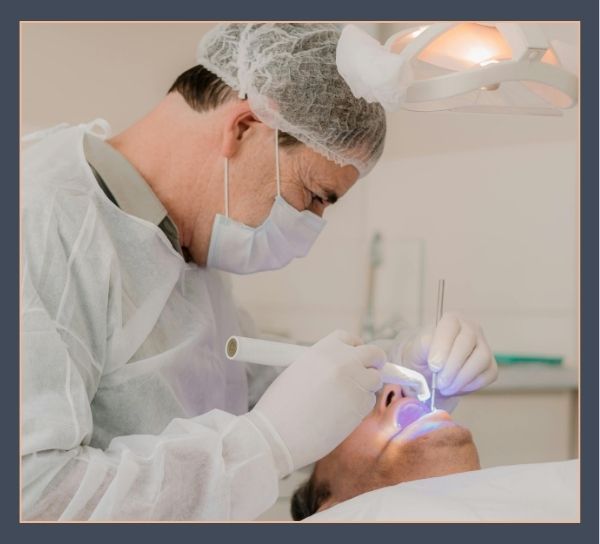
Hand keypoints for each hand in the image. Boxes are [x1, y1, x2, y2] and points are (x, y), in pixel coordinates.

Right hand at [247, 330, 384, 475]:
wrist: (277, 434)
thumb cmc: (281, 407)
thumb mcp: (299, 371)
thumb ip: (324, 365)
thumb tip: (344, 367)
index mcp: (324, 349)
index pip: (350, 339)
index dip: (355, 349)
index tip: (355, 358)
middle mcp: (343, 360)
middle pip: (374, 353)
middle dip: (375, 363)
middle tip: (369, 373)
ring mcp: (355, 381)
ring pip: (375, 379)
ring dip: (365, 388)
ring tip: (341, 402)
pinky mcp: (361, 404)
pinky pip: (368, 401)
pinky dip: (359, 408)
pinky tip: (338, 416)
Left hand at [394, 313, 497, 396]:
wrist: (427, 369)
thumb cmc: (421, 355)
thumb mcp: (415, 350)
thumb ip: (423, 347)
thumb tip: (436, 357)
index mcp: (451, 319)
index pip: (450, 325)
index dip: (442, 346)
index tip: (434, 365)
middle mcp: (470, 328)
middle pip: (467, 342)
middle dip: (452, 366)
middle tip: (439, 383)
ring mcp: (483, 346)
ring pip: (482, 358)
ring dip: (462, 377)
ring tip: (445, 387)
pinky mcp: (490, 365)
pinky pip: (488, 374)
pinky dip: (471, 385)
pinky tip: (455, 388)